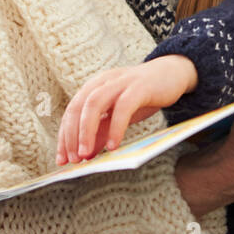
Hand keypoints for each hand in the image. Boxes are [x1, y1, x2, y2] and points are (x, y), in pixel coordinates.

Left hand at [56, 56, 197, 164]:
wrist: (172, 74)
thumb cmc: (143, 95)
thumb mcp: (118, 114)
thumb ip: (102, 130)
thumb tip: (86, 154)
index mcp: (94, 87)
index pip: (71, 112)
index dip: (64, 136)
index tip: (62, 160)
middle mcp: (103, 82)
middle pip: (78, 107)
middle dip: (72, 135)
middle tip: (73, 159)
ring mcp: (121, 82)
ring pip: (94, 104)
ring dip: (86, 131)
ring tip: (86, 154)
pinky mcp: (139, 87)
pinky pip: (123, 107)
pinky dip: (115, 127)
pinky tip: (113, 146)